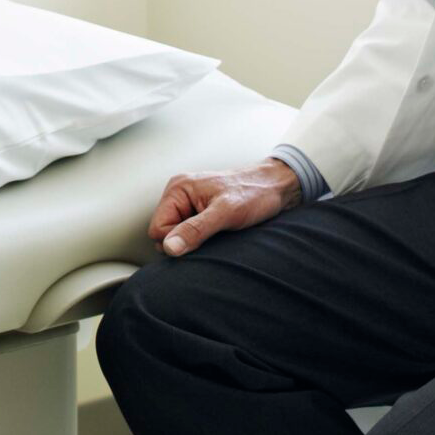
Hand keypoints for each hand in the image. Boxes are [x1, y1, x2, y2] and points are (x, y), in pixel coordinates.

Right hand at [147, 159, 302, 257]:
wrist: (277, 186)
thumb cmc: (255, 193)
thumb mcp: (225, 213)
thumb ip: (195, 230)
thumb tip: (169, 248)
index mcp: (178, 189)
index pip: (157, 230)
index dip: (178, 240)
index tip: (203, 236)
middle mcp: (179, 194)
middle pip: (165, 234)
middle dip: (187, 240)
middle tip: (214, 232)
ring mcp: (189, 203)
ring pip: (178, 236)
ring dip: (196, 240)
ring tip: (220, 230)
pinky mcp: (200, 211)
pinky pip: (190, 233)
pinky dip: (203, 238)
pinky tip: (220, 232)